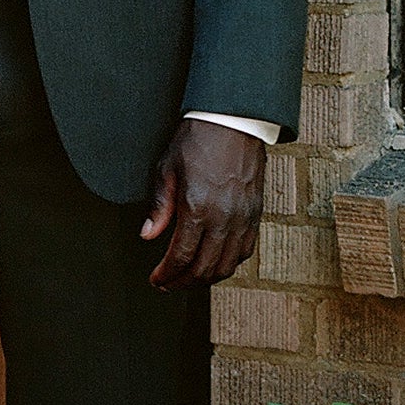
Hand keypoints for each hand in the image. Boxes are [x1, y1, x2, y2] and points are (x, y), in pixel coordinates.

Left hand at [139, 117, 265, 289]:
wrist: (234, 121)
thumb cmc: (198, 140)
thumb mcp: (167, 169)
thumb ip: (159, 207)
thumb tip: (148, 236)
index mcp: (198, 209)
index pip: (181, 257)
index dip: (167, 274)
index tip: (156, 279)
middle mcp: (224, 219)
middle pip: (204, 269)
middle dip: (183, 282)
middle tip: (167, 284)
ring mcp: (243, 218)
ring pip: (227, 266)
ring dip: (206, 279)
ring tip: (188, 278)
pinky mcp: (255, 214)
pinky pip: (244, 251)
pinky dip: (228, 264)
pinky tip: (214, 262)